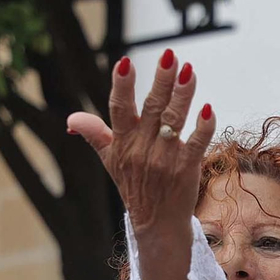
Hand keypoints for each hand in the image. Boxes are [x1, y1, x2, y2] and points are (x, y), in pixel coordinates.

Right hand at [66, 51, 215, 232]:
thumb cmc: (135, 186)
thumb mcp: (110, 161)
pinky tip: (208, 109)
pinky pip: (196, 144)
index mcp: (123, 142)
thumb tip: (72, 119)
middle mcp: (142, 148)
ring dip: (182, 95)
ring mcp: (166, 159)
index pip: (119, 109)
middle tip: (170, 55)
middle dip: (161, 81)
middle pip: (152, 108)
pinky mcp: (187, 168)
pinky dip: (202, 127)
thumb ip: (95, 135)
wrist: (157, 224)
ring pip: (174, 121)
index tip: (125, 61)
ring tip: (189, 71)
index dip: (122, 85)